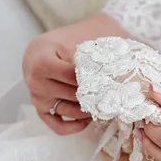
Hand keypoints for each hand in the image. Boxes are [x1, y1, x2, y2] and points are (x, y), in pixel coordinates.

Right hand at [23, 14, 131, 134]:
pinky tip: (89, 120)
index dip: (93, 80)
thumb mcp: (90, 38)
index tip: (110, 78)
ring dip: (87, 111)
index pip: (70, 76)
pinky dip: (73, 126)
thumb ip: (100, 56)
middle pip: (69, 94)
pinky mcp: (40, 107)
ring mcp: (36, 94)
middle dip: (93, 95)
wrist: (68, 37)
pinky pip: (55, 124)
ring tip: (104, 104)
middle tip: (114, 93)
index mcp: (40, 55)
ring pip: (65, 110)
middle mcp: (33, 76)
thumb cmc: (82, 35)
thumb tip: (126, 77)